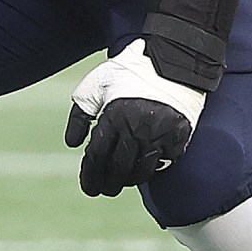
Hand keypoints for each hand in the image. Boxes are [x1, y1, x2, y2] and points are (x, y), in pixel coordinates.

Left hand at [65, 39, 206, 197]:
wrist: (171, 60)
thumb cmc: (128, 72)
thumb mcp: (95, 86)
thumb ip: (80, 115)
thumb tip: (72, 144)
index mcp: (113, 116)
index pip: (97, 157)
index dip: (90, 176)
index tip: (89, 188)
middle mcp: (136, 129)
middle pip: (119, 170)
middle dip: (109, 184)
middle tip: (104, 190)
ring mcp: (160, 134)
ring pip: (142, 171)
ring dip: (130, 180)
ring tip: (123, 180)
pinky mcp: (179, 136)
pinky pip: (164, 162)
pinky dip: (153, 168)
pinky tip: (145, 167)